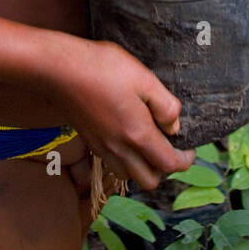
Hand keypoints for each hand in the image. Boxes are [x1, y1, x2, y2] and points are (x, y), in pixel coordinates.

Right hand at [51, 37, 195, 189]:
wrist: (58, 69)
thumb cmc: (102, 68)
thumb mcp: (144, 78)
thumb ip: (165, 105)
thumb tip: (175, 126)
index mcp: (137, 136)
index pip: (169, 165)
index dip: (186, 160)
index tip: (190, 147)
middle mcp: (119, 149)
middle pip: (150, 180)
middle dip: (165, 168)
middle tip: (169, 145)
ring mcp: (101, 148)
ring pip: (129, 176)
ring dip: (143, 166)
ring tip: (148, 142)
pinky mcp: (89, 141)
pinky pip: (112, 164)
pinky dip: (124, 160)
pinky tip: (125, 135)